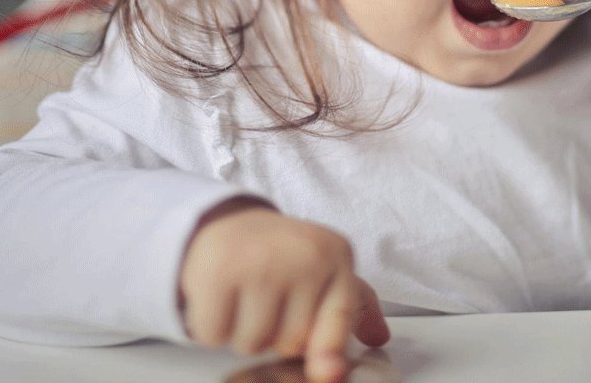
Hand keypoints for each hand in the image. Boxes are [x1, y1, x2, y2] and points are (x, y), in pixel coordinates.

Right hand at [178, 199, 389, 382]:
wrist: (228, 223)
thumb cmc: (281, 256)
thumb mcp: (326, 271)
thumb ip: (353, 307)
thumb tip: (378, 337)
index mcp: (336, 254)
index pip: (341, 312)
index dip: (332, 349)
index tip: (330, 374)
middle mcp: (303, 255)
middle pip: (292, 341)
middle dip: (276, 334)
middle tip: (269, 300)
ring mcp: (260, 262)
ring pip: (253, 343)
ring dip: (242, 333)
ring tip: (245, 296)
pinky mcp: (218, 272)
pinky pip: (215, 334)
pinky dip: (212, 327)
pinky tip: (221, 297)